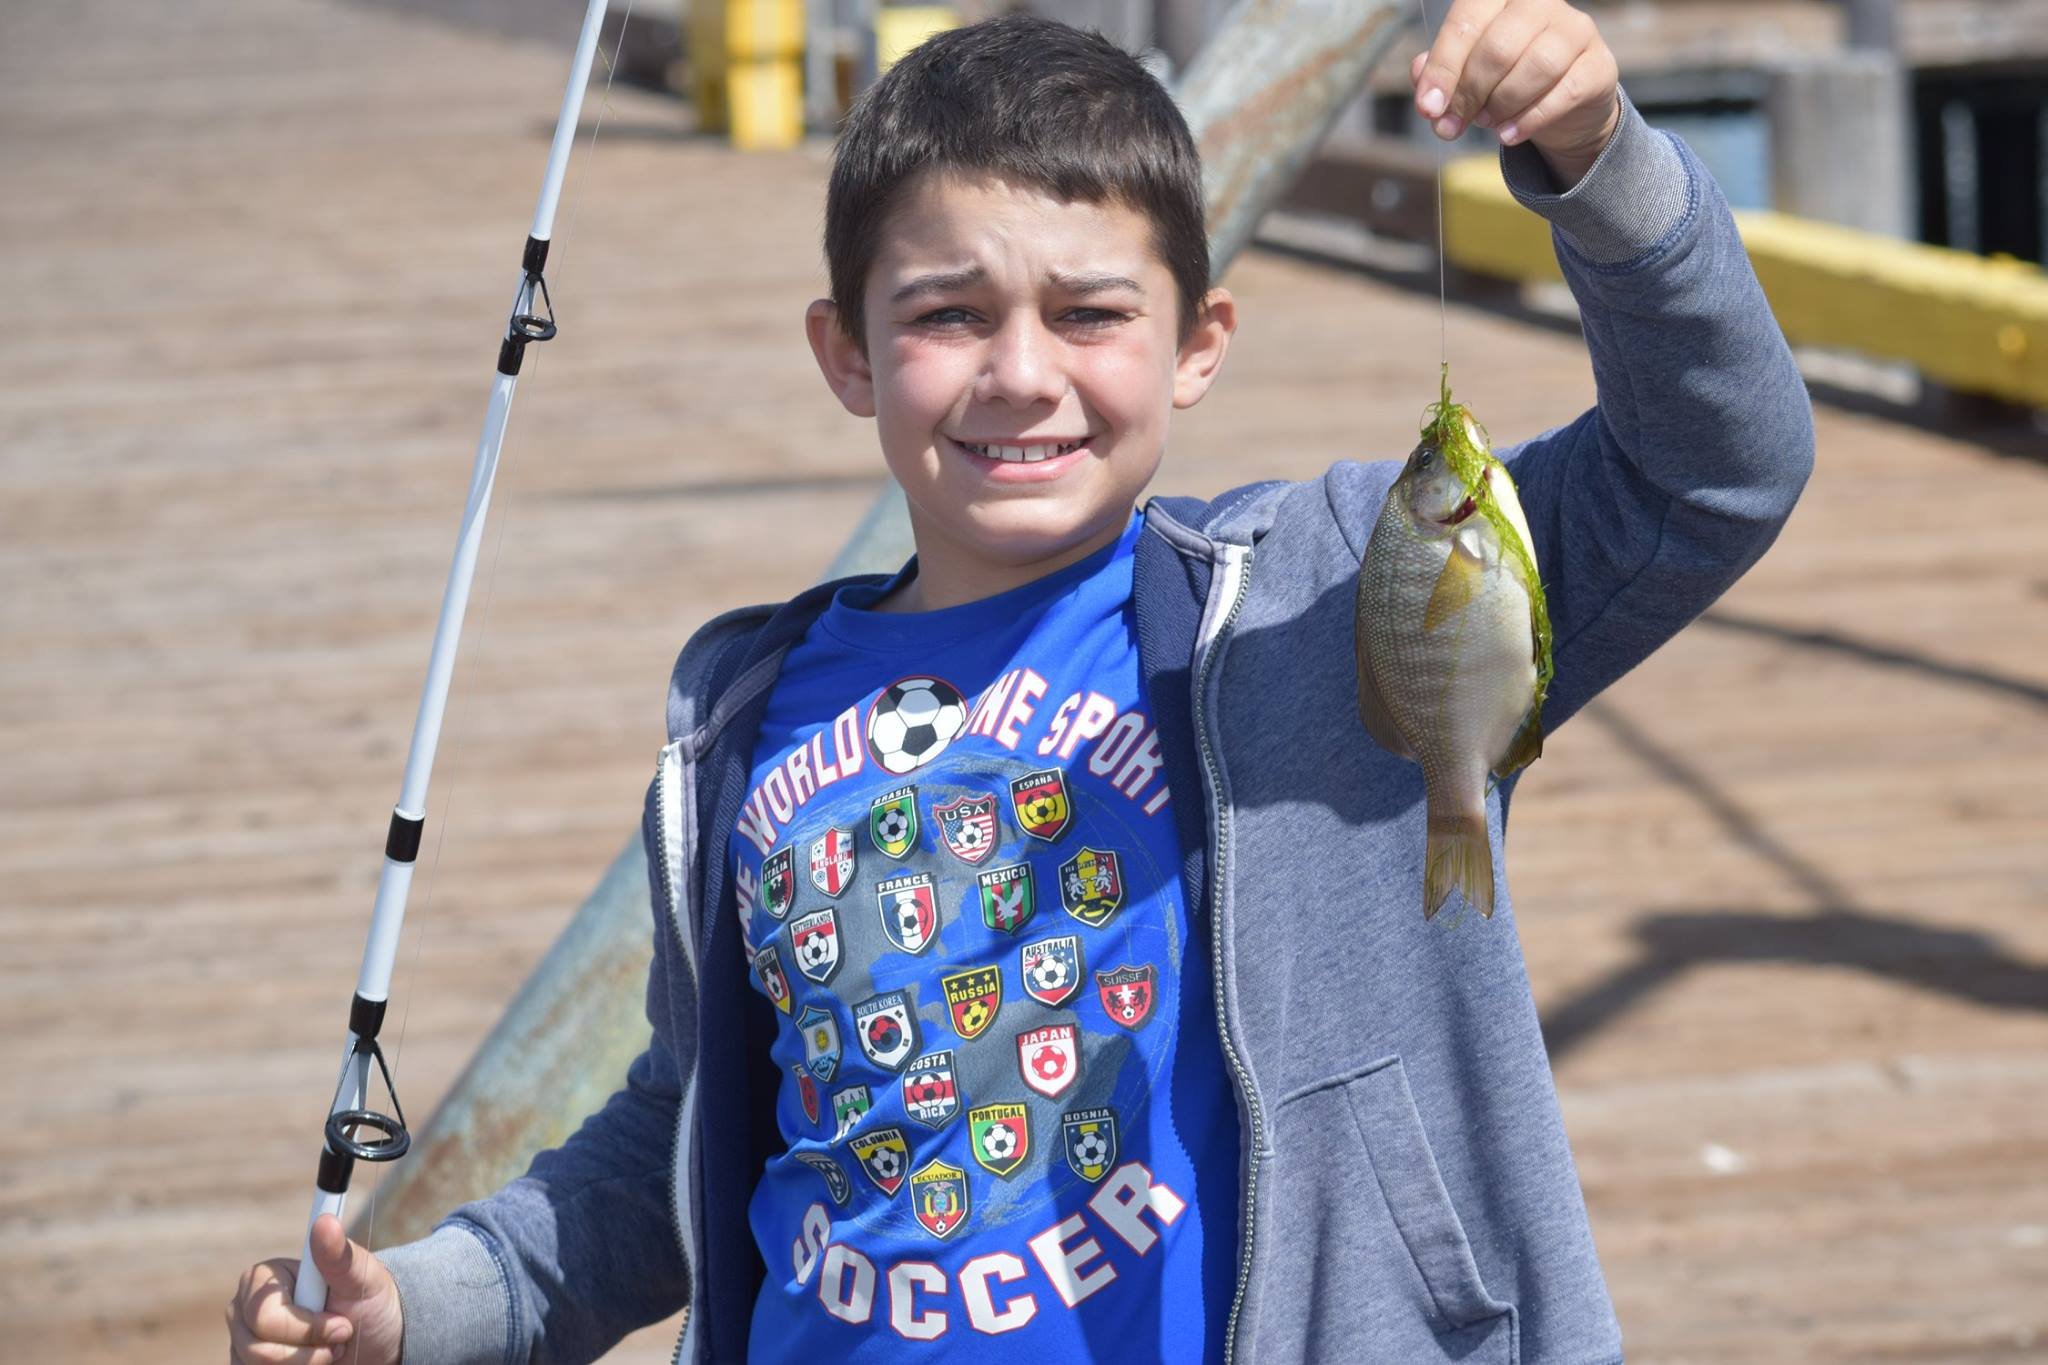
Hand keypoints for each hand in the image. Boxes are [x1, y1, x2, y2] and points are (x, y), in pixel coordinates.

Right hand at [227, 1214, 403, 1363]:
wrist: (377, 1338)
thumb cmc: (369, 1302)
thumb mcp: (362, 1278)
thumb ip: (339, 1255)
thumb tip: (325, 1221)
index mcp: (264, 1278)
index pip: (265, 1316)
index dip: (307, 1328)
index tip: (343, 1325)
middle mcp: (244, 1309)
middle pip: (257, 1349)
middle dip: (310, 1351)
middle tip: (341, 1336)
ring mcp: (242, 1341)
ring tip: (330, 1349)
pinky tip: (314, 1362)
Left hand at [1410, 0, 1620, 187]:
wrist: (1564, 106)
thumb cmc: (1506, 80)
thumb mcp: (1468, 75)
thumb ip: (1441, 74)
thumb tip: (1423, 84)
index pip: (1466, 22)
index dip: (1443, 68)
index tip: (1429, 108)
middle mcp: (1541, 3)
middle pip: (1498, 47)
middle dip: (1469, 94)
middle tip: (1453, 125)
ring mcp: (1575, 30)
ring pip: (1534, 67)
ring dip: (1501, 106)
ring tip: (1488, 125)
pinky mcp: (1598, 64)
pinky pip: (1565, 92)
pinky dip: (1530, 119)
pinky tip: (1509, 135)